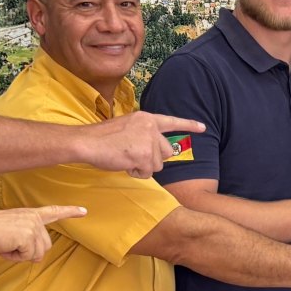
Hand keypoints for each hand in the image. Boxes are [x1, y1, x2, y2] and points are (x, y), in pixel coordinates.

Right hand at [0, 205, 86, 261]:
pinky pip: (26, 257)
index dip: (69, 212)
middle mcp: (33, 219)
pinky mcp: (28, 237)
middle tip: (10, 246)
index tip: (84, 211)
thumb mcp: (11, 231)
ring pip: (36, 254)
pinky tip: (4, 247)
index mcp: (29, 214)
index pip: (53, 212)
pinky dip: (14, 257)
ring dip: (20, 255)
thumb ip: (26, 238)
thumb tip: (33, 255)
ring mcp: (32, 227)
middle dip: (29, 252)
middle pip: (45, 246)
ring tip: (5, 244)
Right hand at [71, 112, 206, 177]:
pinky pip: (148, 173)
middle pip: (166, 151)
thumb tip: (155, 150)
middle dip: (154, 158)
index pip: (171, 121)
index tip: (203, 128)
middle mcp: (150, 127)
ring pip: (158, 164)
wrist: (87, 142)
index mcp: (146, 118)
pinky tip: (124, 163)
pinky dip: (136, 173)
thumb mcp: (127, 127)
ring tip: (126, 158)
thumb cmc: (102, 138)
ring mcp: (148, 141)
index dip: (189, 125)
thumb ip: (143, 134)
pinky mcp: (144, 155)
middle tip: (134, 156)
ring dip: (143, 166)